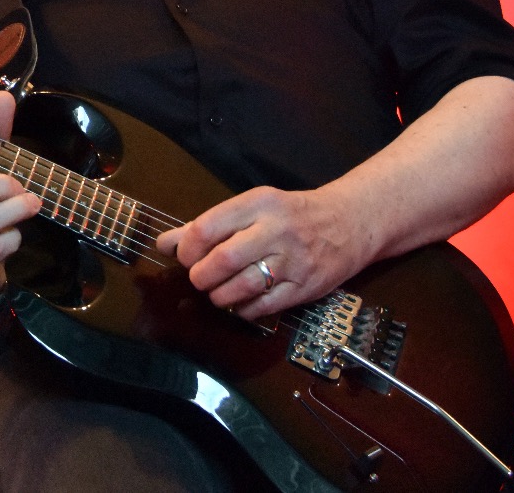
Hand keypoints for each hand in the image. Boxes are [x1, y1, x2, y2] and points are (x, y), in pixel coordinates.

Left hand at [154, 185, 366, 320]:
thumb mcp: (253, 208)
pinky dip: (242, 309)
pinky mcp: (304, 288)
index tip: (185, 256)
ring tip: (217, 291)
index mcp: (259, 204)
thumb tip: (164, 243)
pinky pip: (263, 307)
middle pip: (223, 260)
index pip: (208, 228)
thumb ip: (209, 225)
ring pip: (242, 287)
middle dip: (201, 275)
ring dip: (219, 295)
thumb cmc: (291, 214)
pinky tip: (240, 302)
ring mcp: (293, 261)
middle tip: (199, 277)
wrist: (349, 223)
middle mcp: (276, 230)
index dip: (187, 248)